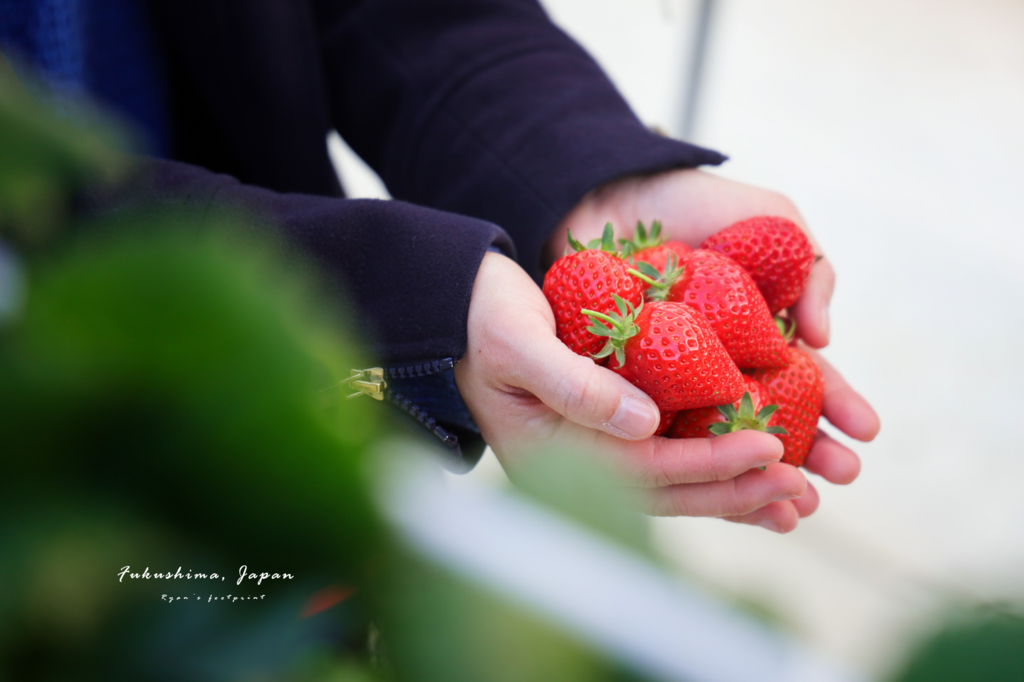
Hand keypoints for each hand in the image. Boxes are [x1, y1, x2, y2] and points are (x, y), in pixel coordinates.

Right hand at [455, 252, 811, 530]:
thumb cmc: (481, 317)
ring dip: (729, 490)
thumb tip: (645, 423)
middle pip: (665, 491)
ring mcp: (586, 452)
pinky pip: (663, 456)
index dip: (710, 461)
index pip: (643, 469)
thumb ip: (575, 383)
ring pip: (669, 483)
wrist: (458, 305)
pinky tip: (749, 465)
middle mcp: (571, 466)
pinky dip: (707, 462)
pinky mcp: (602, 429)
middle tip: (800, 490)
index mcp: (548, 454)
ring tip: (791, 498)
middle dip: (735, 490)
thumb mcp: (518, 341)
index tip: (771, 448)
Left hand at [547, 169, 880, 529]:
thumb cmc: (698, 204)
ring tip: (785, 502)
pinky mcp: (623, 384)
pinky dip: (678, 455)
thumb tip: (822, 339)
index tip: (867, 431)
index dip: (837, 404)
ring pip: (716, 436)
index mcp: (760, 333)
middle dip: (808, 451)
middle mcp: (721, 365)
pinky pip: (653, 427)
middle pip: (769, 418)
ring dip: (751, 471)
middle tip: (837, 480)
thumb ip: (812, 271)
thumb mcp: (775, 223)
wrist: (614, 190)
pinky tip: (706, 480)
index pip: (806, 379)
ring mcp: (673, 379)